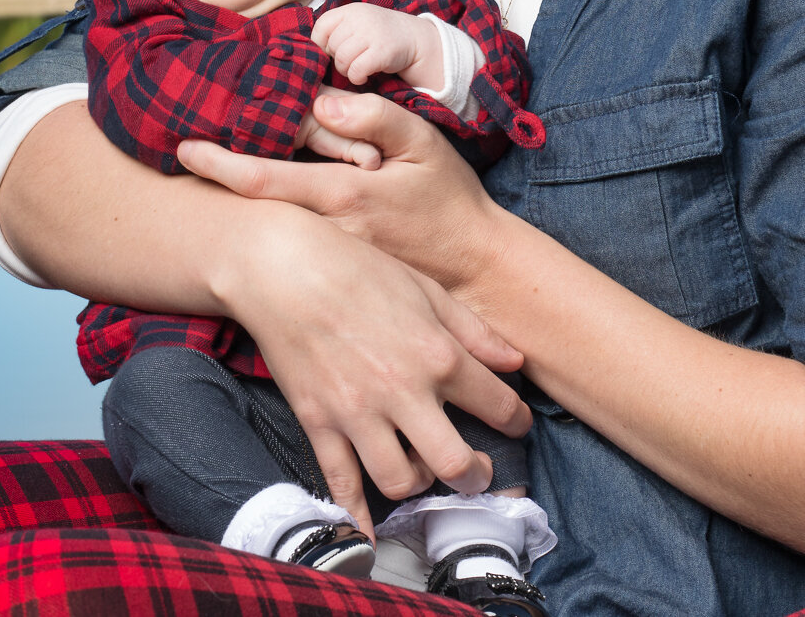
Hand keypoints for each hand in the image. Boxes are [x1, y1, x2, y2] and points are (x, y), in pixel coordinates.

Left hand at [180, 90, 502, 299]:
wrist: (472, 261)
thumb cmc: (448, 197)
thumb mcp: (424, 143)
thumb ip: (375, 117)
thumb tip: (322, 102)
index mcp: (342, 194)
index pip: (264, 178)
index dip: (218, 163)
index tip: (183, 149)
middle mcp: (325, 231)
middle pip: (254, 205)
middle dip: (218, 181)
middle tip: (187, 153)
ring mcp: (326, 255)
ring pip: (269, 224)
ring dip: (241, 201)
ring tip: (212, 174)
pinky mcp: (333, 270)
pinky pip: (289, 242)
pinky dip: (269, 220)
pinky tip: (260, 207)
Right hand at [210, 199, 529, 539]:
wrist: (286, 269)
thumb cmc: (362, 270)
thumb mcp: (429, 290)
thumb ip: (475, 331)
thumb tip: (515, 362)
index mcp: (438, 355)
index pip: (497, 405)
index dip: (516, 421)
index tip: (517, 425)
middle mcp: (403, 392)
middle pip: (453, 462)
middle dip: (475, 475)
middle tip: (480, 472)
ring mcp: (358, 414)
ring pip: (399, 480)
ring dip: (420, 485)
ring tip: (426, 472)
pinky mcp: (319, 424)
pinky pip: (340, 484)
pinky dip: (356, 516)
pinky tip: (369, 535)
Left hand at [312, 3, 443, 90]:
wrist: (413, 38)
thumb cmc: (376, 35)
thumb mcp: (355, 24)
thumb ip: (333, 32)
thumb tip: (305, 53)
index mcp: (349, 10)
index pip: (320, 28)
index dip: (322, 45)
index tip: (333, 52)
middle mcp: (360, 18)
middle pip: (330, 47)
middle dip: (336, 60)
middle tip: (350, 61)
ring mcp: (372, 33)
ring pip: (342, 60)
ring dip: (347, 70)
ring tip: (357, 68)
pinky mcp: (383, 51)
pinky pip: (356, 70)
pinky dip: (358, 78)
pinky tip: (365, 76)